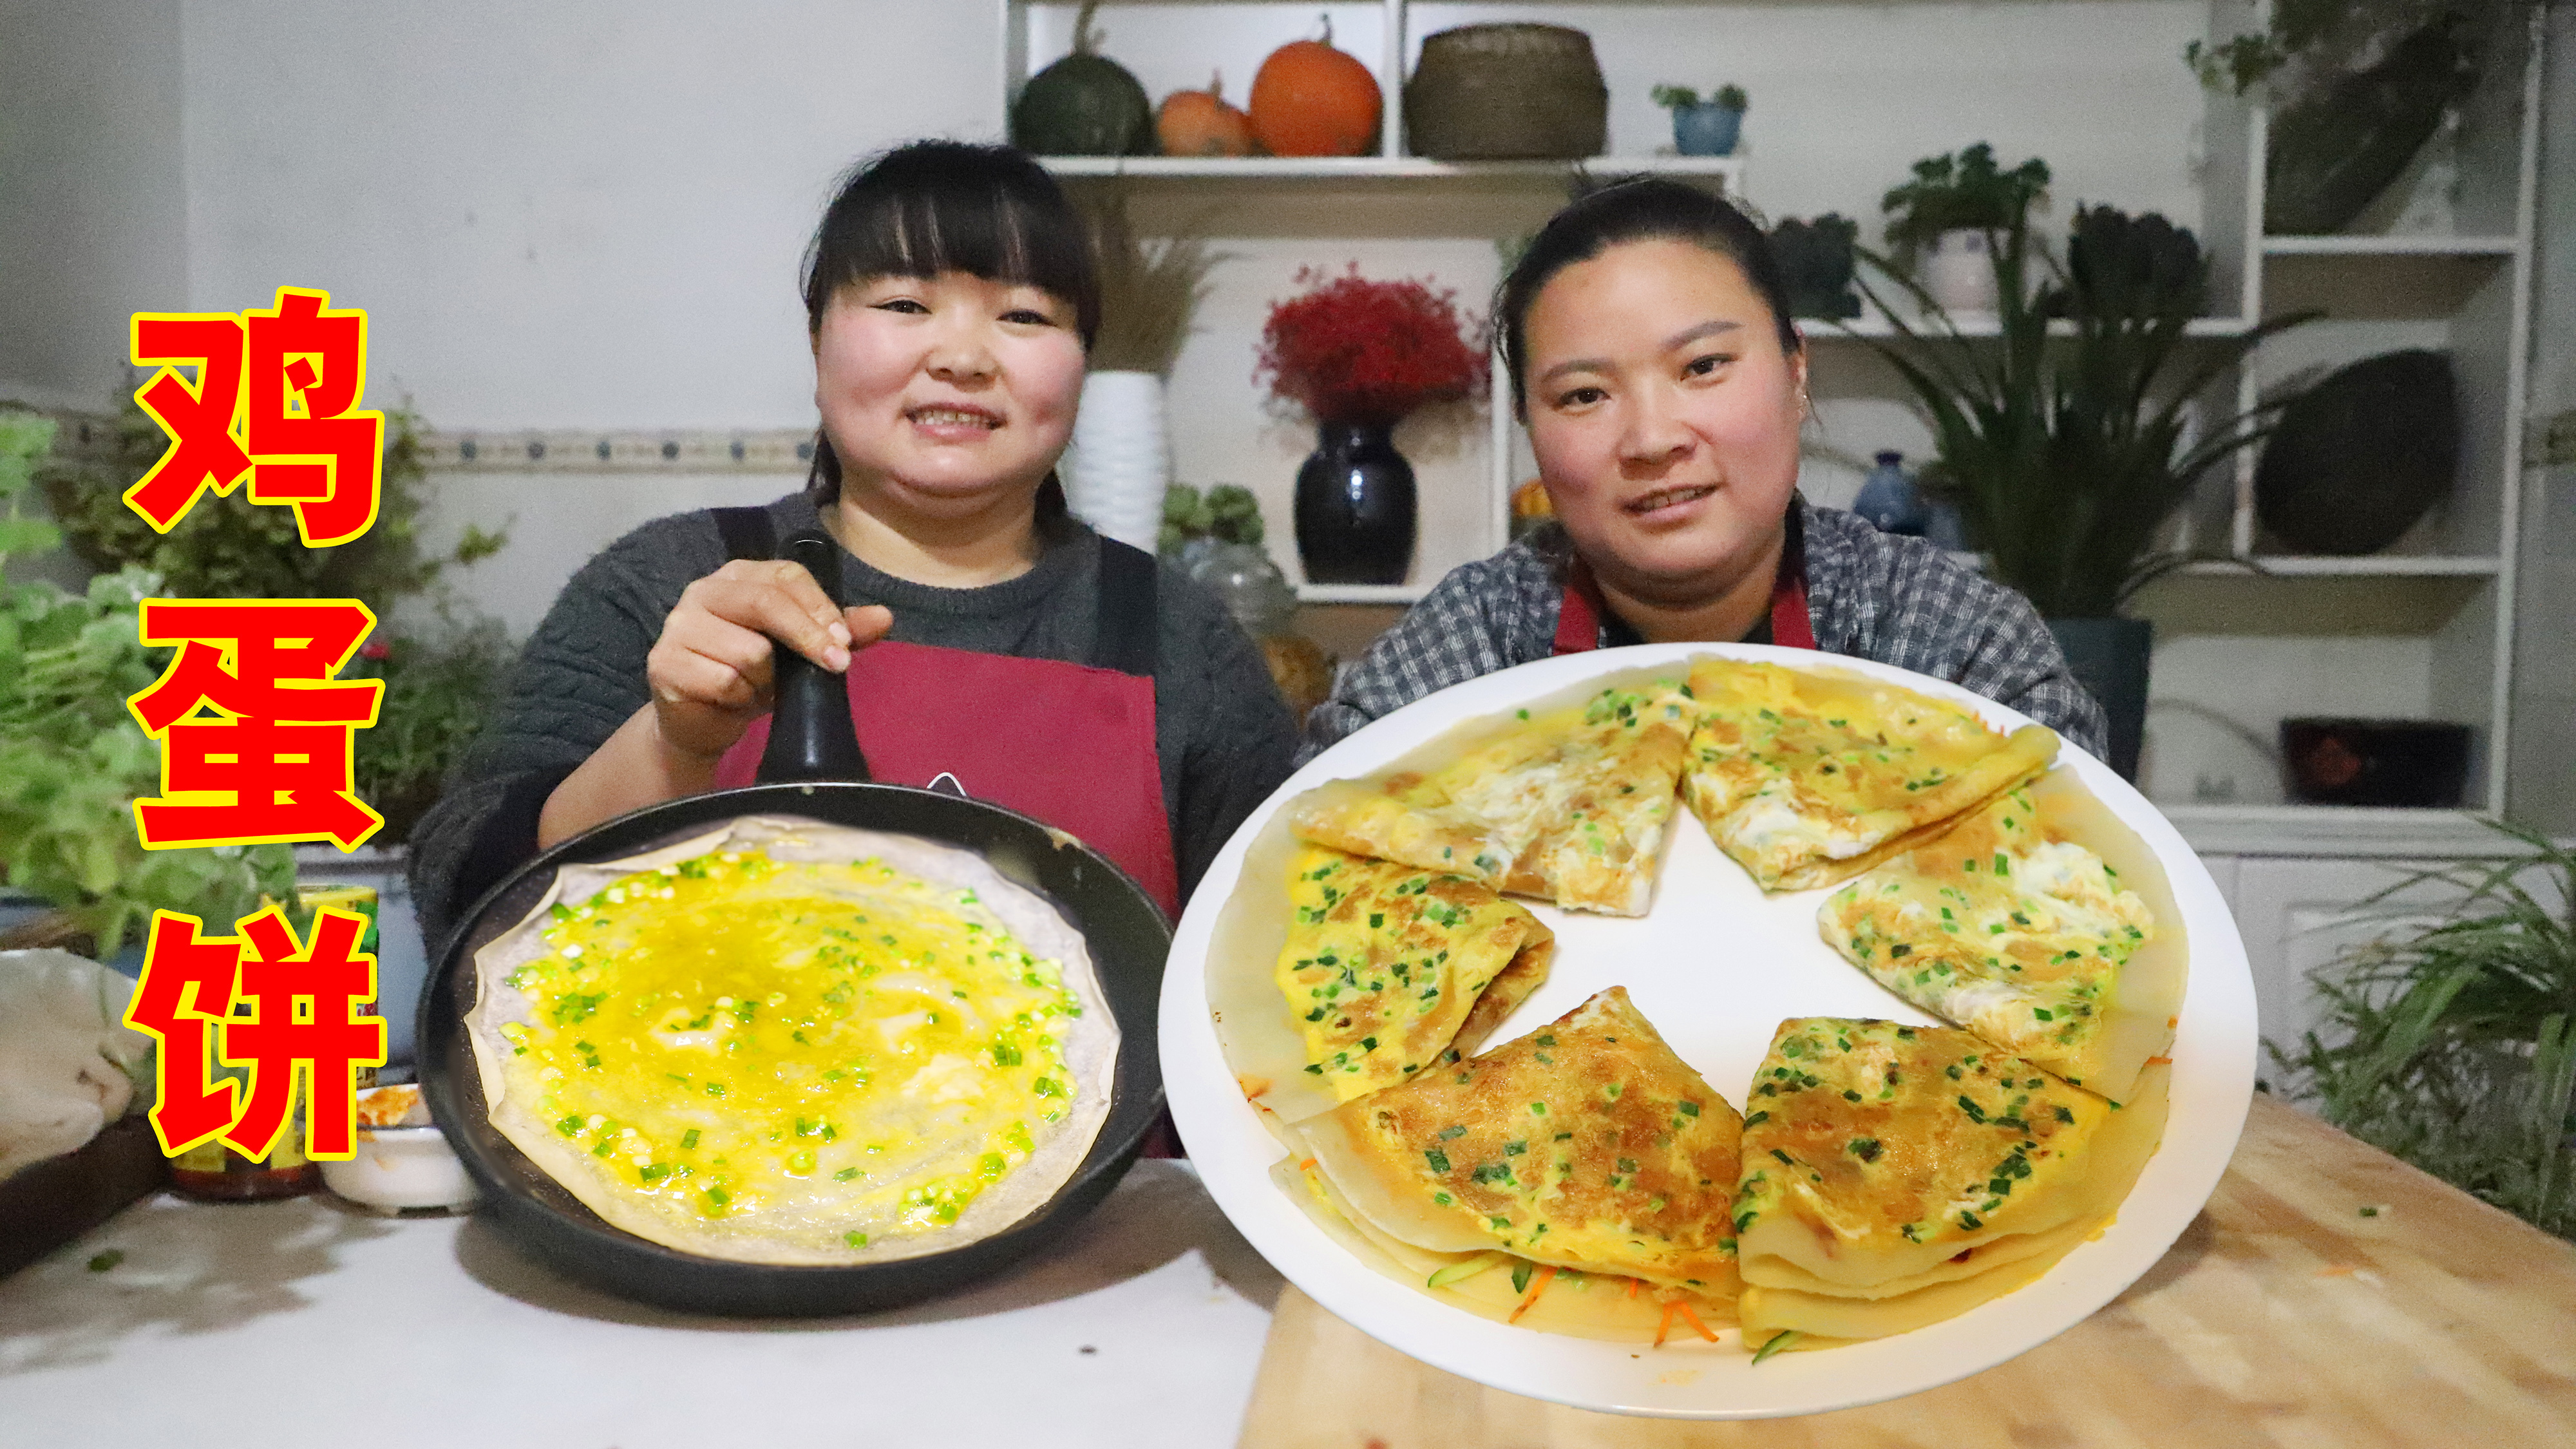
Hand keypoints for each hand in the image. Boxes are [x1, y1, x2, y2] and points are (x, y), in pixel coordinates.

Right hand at [642, 558, 893, 761]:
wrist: (703, 720)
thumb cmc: (755, 676)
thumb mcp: (801, 651)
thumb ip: (841, 630)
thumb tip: (884, 616)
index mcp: (739, 576)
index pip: (786, 576)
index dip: (820, 608)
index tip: (845, 642)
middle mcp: (704, 591)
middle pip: (767, 603)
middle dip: (807, 638)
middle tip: (835, 665)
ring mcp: (679, 625)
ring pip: (749, 651)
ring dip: (765, 681)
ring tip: (756, 687)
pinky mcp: (664, 663)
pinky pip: (724, 682)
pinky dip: (739, 699)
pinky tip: (731, 700)